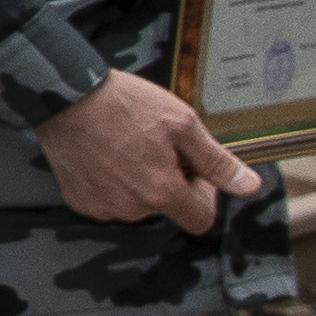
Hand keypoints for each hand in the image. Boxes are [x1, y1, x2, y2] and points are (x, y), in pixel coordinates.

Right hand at [39, 70, 265, 230]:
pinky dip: (111, 184)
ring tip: (127, 147)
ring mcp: (102, 207)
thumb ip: (217, 161)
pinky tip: (105, 155)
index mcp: (163, 193)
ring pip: (136, 206)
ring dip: (139, 184)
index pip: (200, 220)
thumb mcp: (182, 123)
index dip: (203, 195)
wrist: (65, 96)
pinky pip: (107, 201)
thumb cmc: (124, 104)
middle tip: (157, 148)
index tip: (191, 168)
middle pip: (166, 209)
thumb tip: (250, 186)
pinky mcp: (79, 200)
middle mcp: (132, 209)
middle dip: (169, 184)